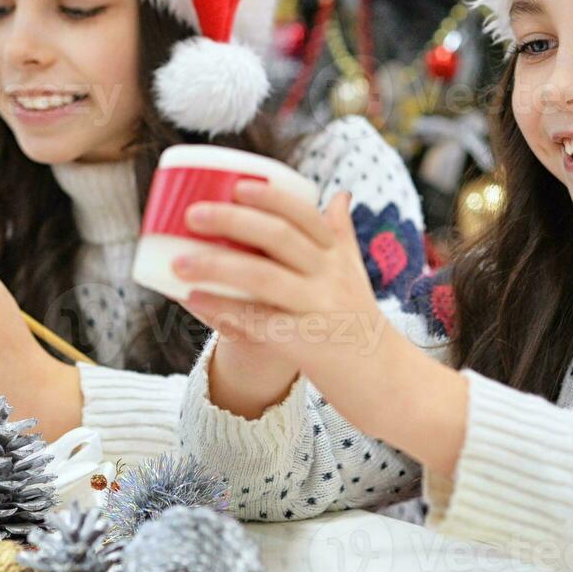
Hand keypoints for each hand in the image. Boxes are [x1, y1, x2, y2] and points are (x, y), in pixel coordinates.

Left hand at [180, 183, 468, 475]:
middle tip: (192, 215)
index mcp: (338, 257)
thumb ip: (341, 235)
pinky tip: (194, 301)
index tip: (237, 186)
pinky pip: (258, 324)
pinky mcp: (308, 346)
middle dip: (232, 221)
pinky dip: (224, 310)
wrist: (393, 385)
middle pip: (278, 237)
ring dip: (216, 266)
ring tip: (179, 262)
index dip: (269, 197)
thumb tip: (338, 193)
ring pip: (263, 277)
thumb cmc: (363, 325)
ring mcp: (320, 311)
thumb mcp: (355, 274)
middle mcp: (332, 278)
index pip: (304, 214)